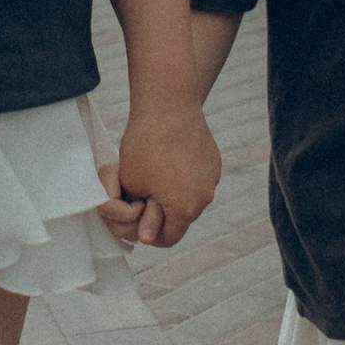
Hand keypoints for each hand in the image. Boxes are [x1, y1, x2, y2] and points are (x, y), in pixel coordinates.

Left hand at [98, 96, 221, 250]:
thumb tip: (146, 238)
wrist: (168, 105)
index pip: (167, 238)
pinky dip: (183, 176)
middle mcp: (204, 197)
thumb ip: (138, 217)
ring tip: (154, 171)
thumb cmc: (144, 145)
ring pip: (189, 197)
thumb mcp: (131, 185)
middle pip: (180, 218)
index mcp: (184, 209)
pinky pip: (196, 179)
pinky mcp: (213, 161)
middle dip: (160, 212)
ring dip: (172, 193)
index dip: (148, 233)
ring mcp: (212, 178)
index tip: (135, 218)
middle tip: (142, 194)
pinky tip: (168, 157)